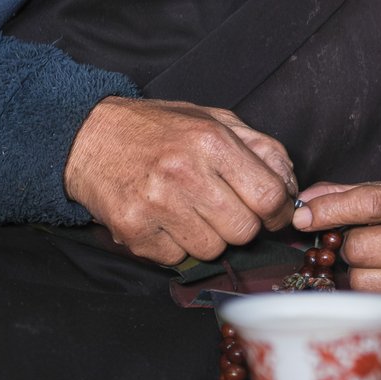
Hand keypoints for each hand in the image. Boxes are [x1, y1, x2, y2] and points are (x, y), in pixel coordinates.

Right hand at [63, 96, 297, 265]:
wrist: (89, 136)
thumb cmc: (159, 129)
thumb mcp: (215, 120)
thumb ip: (260, 148)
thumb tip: (291, 186)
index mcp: (213, 141)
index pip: (269, 196)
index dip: (279, 212)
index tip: (275, 214)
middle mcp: (185, 173)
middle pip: (244, 230)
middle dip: (242, 225)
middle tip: (225, 210)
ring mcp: (156, 203)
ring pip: (212, 250)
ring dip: (209, 238)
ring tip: (191, 211)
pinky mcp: (132, 228)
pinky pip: (176, 259)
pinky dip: (176, 246)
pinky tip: (165, 220)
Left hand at [294, 181, 380, 332]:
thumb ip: (352, 195)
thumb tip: (305, 202)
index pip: (372, 204)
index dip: (331, 210)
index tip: (303, 217)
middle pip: (358, 249)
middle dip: (350, 248)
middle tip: (367, 245)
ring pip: (362, 284)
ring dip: (360, 275)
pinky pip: (379, 308)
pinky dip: (376, 297)